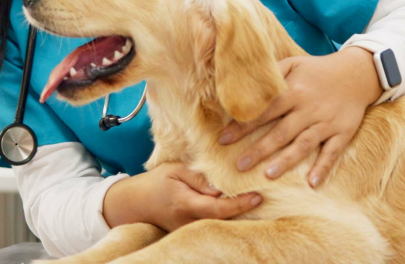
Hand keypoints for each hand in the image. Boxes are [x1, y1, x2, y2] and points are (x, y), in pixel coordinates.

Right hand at [103, 162, 262, 231]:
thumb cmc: (156, 182)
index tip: (258, 196)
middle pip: (225, 220)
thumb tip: (219, 187)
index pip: (220, 208)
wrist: (136, 203)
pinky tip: (241, 208)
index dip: (240, 204)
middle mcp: (190, 222)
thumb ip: (197, 178)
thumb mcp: (174, 171)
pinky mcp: (190, 233)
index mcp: (187, 204)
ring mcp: (190, 231)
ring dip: (239, 215)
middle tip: (268, 198)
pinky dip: (228, 217)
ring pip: (221, 225)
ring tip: (259, 202)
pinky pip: (213, 226)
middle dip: (246, 211)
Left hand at [219, 47, 382, 187]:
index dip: (243, 126)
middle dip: (259, 150)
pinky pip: (332, 152)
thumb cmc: (317, 70)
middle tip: (239, 165)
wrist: (357, 72)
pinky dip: (323, 167)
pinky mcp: (343, 132)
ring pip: (303, 144)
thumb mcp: (293, 64)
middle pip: (280, 132)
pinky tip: (312, 183)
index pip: (263, 111)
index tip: (224, 139)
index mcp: (293, 91)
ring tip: (268, 175)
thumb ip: (271, 75)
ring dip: (286, 160)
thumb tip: (243, 83)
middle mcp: (308, 108)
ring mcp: (326, 122)